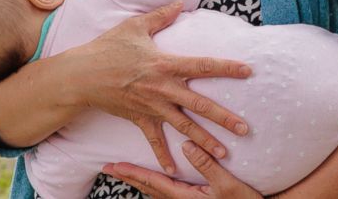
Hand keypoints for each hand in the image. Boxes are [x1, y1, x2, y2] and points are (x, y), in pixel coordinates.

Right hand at [72, 0, 251, 172]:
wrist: (82, 75)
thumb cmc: (108, 47)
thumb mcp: (135, 26)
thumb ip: (160, 15)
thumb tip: (180, 1)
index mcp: (165, 64)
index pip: (203, 65)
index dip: (227, 68)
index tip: (248, 71)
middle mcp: (163, 88)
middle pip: (199, 104)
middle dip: (224, 117)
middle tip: (245, 128)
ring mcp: (152, 106)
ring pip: (184, 126)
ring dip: (205, 141)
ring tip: (224, 154)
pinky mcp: (140, 118)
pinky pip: (154, 140)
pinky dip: (163, 156)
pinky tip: (175, 170)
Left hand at [103, 140, 263, 197]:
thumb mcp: (228, 184)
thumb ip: (207, 164)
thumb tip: (188, 144)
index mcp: (185, 197)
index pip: (153, 183)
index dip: (133, 173)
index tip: (115, 166)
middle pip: (149, 188)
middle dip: (129, 177)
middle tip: (109, 167)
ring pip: (156, 190)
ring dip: (140, 179)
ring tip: (126, 171)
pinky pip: (168, 191)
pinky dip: (155, 183)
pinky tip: (156, 177)